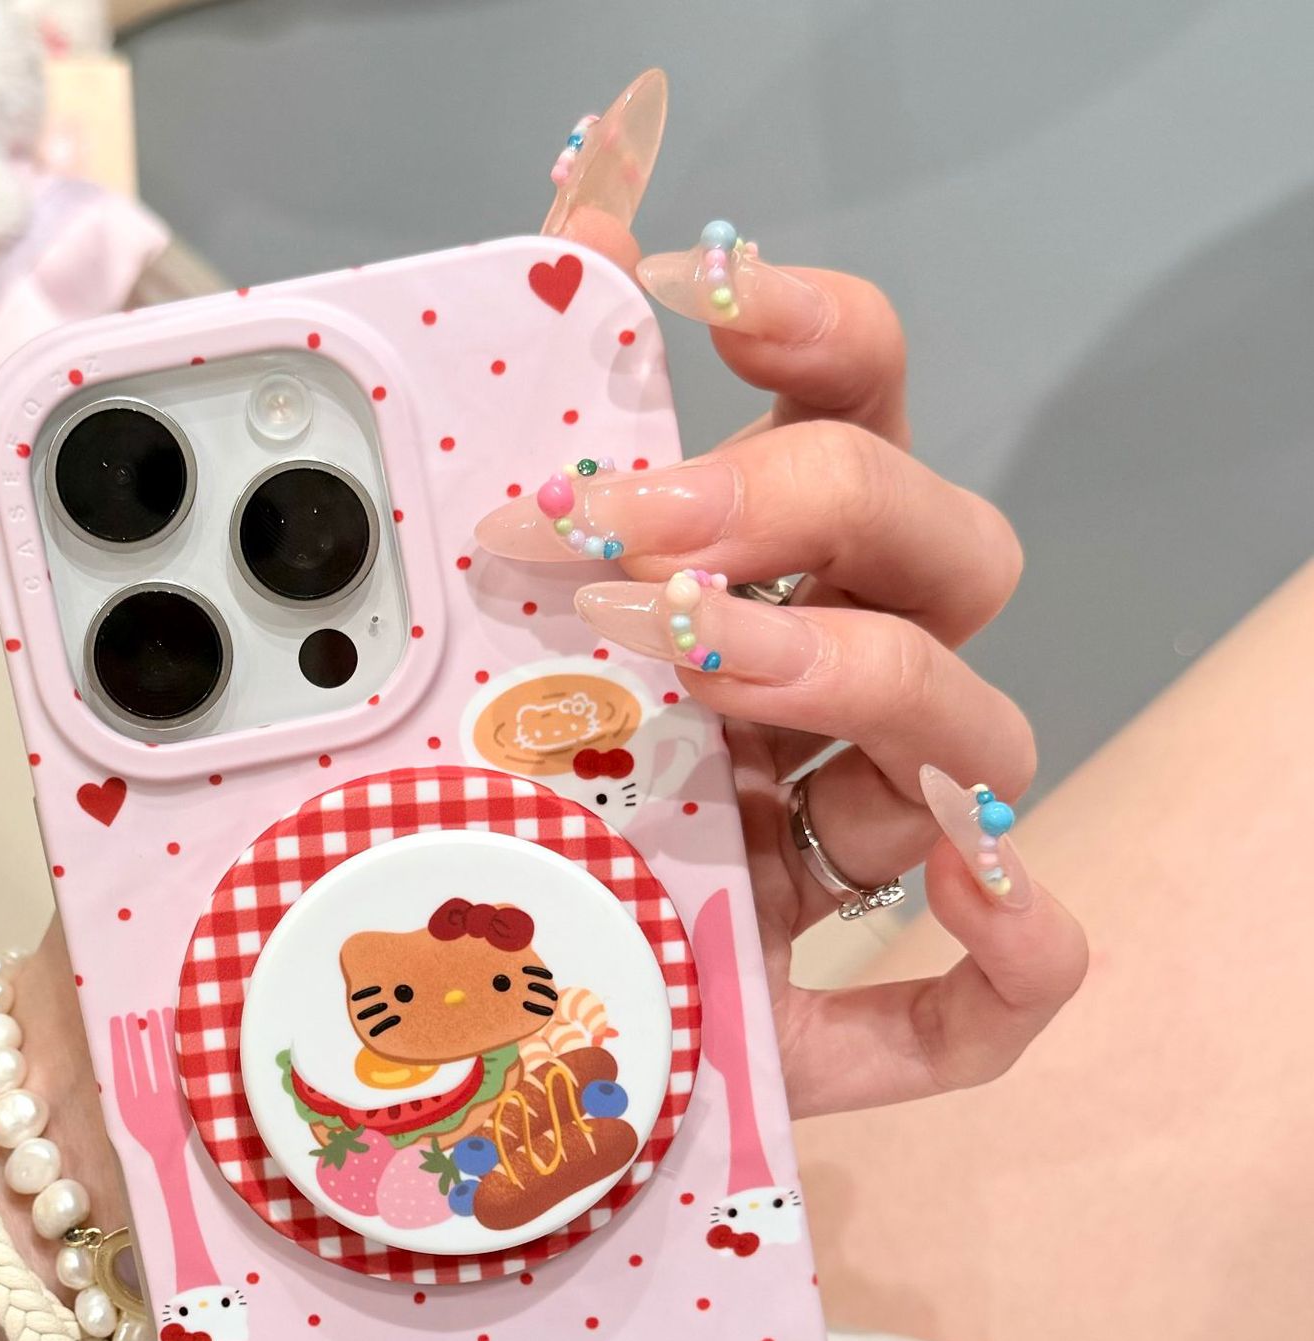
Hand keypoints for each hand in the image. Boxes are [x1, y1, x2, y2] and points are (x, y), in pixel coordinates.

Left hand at [479, 70, 1085, 1117]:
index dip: (811, 333)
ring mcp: (834, 858)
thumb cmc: (420, 814)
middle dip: (815, 509)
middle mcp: (808, 709)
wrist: (406, 1019)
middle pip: (941, 553)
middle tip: (640, 534)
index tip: (686, 294)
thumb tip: (541, 240)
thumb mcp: (427, 641)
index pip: (849, 415)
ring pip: (984, 743)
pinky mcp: (836, 1010)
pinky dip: (1016, 952)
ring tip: (711, 681)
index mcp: (735, 593)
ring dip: (875, 681)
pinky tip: (961, 906)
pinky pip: (1000, 996)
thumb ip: (486, 468)